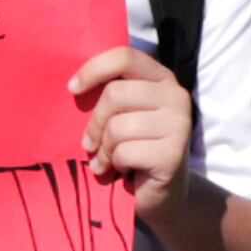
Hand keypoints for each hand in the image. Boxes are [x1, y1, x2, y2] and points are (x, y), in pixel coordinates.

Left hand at [70, 47, 195, 213]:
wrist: (158, 192)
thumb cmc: (131, 148)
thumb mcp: (119, 115)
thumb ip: (107, 96)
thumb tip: (71, 86)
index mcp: (160, 78)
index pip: (124, 57)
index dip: (93, 70)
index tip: (72, 90)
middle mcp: (176, 95)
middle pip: (115, 95)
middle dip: (94, 124)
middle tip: (90, 144)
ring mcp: (179, 123)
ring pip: (117, 126)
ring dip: (103, 149)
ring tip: (108, 160)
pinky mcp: (174, 152)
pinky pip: (124, 152)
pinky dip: (114, 164)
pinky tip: (122, 171)